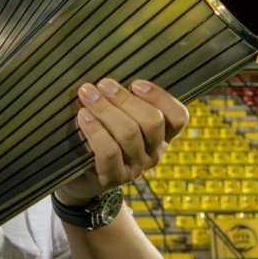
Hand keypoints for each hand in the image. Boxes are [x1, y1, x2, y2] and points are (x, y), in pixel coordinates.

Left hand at [54, 78, 188, 206]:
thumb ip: (121, 103)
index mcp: (162, 136)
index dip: (160, 97)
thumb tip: (107, 80)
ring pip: (129, 133)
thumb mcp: (116, 119)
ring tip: (86, 94)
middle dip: (124, 99)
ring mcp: (136, 167)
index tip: (135, 83)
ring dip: (105, 109)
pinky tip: (82, 116)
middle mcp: (154, 152)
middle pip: (151, 121)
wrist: (79, 179)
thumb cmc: (98, 139)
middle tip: (102, 85)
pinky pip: (109, 151)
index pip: (178, 117)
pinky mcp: (114, 178)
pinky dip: (95, 130)